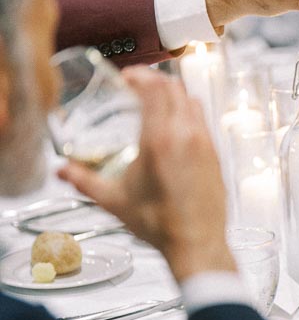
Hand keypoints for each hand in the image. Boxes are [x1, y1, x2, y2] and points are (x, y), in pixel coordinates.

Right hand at [58, 70, 234, 281]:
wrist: (197, 244)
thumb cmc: (159, 224)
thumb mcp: (114, 201)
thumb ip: (85, 182)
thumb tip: (62, 171)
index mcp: (160, 140)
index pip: (154, 89)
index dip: (140, 75)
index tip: (127, 76)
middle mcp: (186, 136)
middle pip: (174, 88)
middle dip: (155, 81)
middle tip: (138, 86)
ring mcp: (206, 143)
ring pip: (192, 101)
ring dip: (174, 95)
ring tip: (157, 102)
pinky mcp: (217, 154)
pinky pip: (204, 120)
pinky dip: (188, 113)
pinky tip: (176, 127)